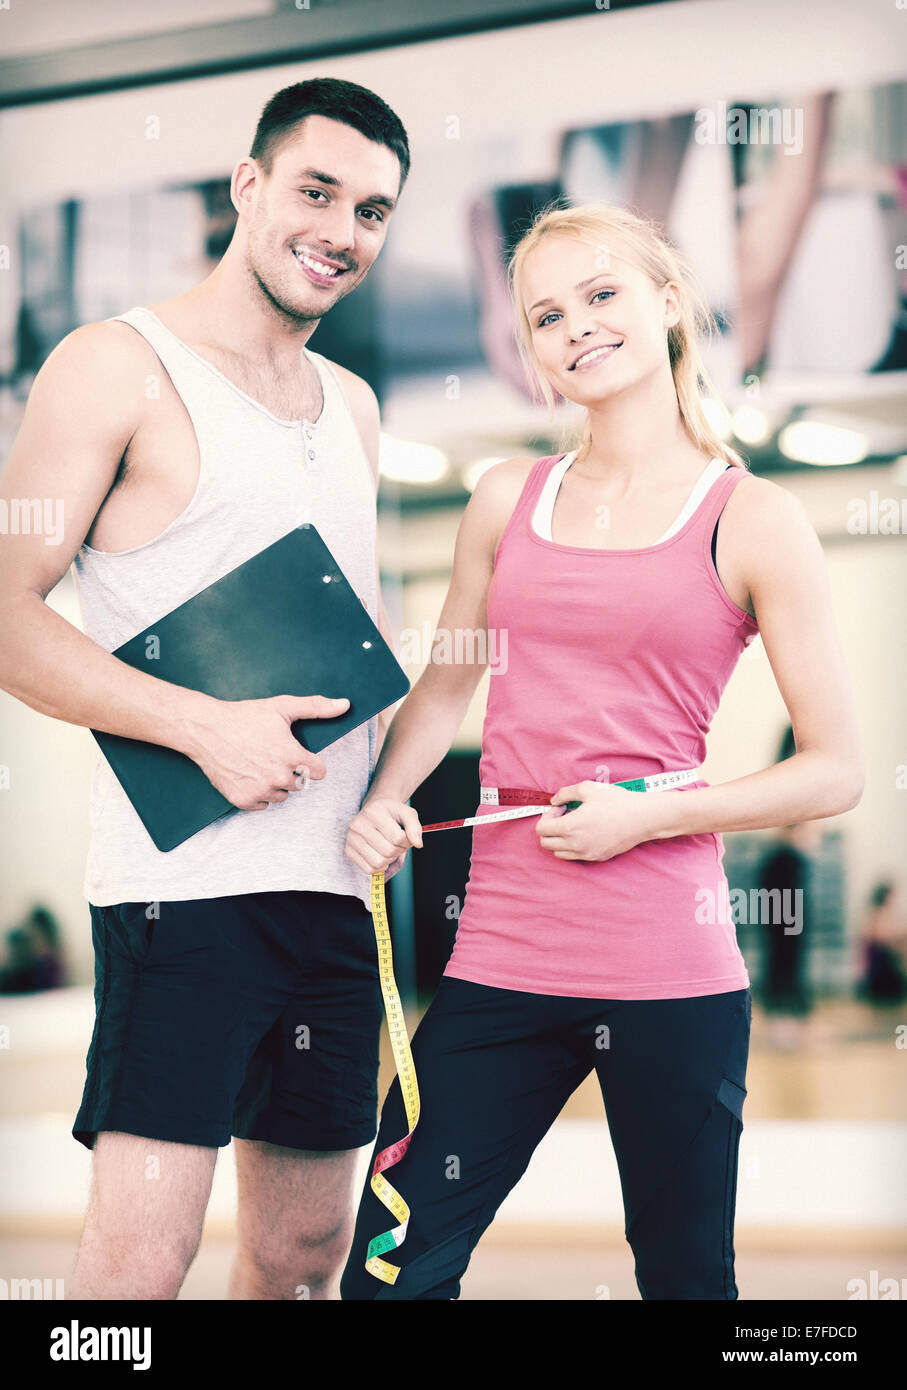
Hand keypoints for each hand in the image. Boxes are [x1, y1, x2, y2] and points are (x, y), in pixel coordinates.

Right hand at [183, 693, 349, 810]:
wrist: (206, 730)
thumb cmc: (244, 716)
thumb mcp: (282, 707)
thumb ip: (316, 707)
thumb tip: (345, 705)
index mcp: (293, 757)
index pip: (319, 772)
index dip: (309, 762)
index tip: (296, 753)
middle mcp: (279, 777)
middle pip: (300, 785)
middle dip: (291, 772)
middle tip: (272, 755)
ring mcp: (260, 790)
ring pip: (281, 795)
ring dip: (275, 784)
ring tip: (259, 763)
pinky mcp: (243, 800)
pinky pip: (262, 804)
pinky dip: (257, 793)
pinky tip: (248, 774)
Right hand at [346, 797, 423, 874]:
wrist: (374, 813)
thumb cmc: (392, 814)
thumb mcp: (407, 813)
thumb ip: (415, 827)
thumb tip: (417, 844)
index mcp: (374, 811)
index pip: (396, 837)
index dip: (407, 841)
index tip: (406, 837)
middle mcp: (358, 823)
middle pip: (388, 851)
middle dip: (399, 851)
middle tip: (399, 844)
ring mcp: (351, 838)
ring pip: (378, 863)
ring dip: (390, 860)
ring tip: (390, 850)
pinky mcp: (349, 850)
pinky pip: (368, 869)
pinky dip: (380, 867)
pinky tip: (381, 856)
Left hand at [535, 780, 659, 861]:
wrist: (642, 818)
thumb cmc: (616, 801)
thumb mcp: (588, 789)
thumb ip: (565, 793)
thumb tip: (554, 801)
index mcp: (571, 827)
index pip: (541, 830)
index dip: (546, 816)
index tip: (560, 808)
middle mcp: (576, 845)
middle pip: (546, 844)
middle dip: (549, 829)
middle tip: (564, 816)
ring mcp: (586, 854)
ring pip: (558, 853)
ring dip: (559, 839)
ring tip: (573, 825)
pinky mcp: (597, 858)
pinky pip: (575, 856)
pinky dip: (572, 846)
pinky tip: (584, 832)